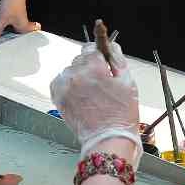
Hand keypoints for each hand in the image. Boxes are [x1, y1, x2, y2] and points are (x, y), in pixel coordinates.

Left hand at [49, 44, 140, 164]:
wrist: (107, 139)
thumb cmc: (120, 114)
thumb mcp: (127, 82)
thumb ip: (117, 59)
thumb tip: (110, 45)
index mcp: (93, 68)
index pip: (92, 48)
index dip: (100, 56)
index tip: (102, 61)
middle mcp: (75, 74)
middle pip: (80, 59)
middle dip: (90, 67)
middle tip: (100, 84)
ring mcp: (64, 86)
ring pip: (70, 71)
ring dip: (78, 77)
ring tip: (91, 93)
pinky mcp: (57, 97)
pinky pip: (61, 82)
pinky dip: (69, 86)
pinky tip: (81, 96)